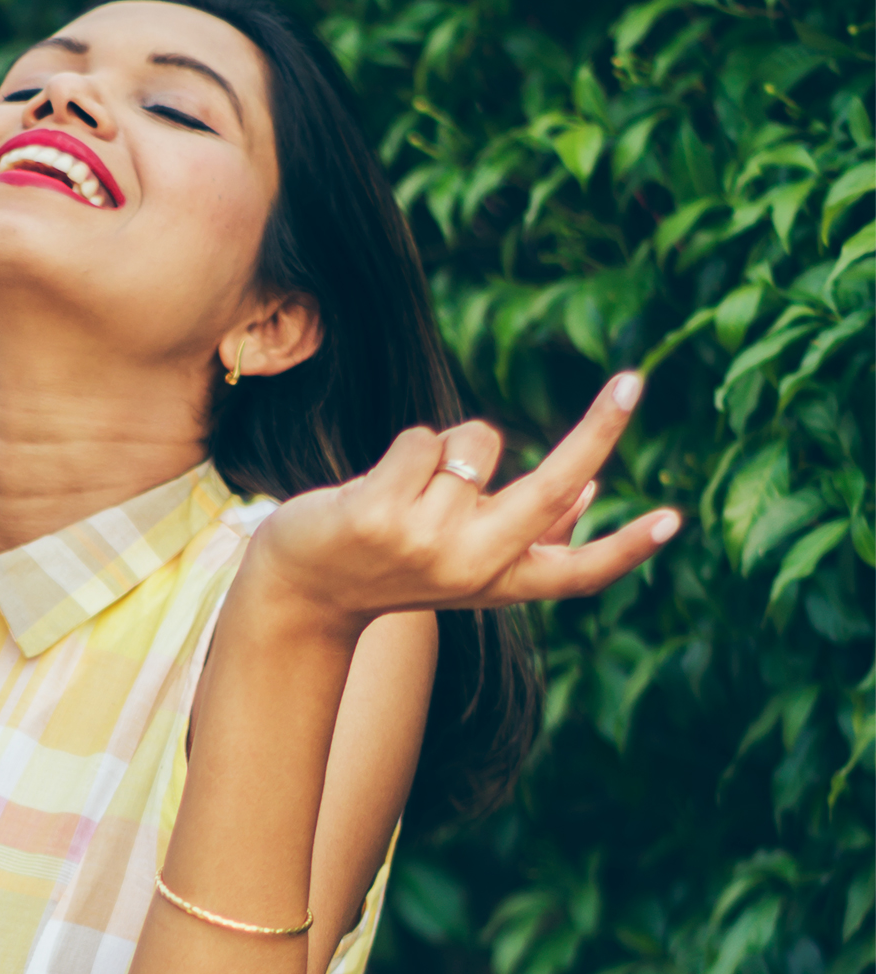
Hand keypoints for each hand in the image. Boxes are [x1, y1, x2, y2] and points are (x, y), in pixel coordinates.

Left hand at [242, 372, 678, 630]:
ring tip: (405, 488)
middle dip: (598, 431)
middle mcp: (469, 567)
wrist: (299, 590)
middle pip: (552, 490)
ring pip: (473, 443)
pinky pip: (423, 439)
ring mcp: (425, 542)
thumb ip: (521, 533)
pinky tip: (378, 484)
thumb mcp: (456, 563)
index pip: (576, 574)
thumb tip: (590, 492)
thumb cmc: (383, 562)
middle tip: (632, 383)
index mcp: (496, 583)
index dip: (627, 548)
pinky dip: (408, 447)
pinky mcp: (380, 515)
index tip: (674, 519)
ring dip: (445, 446)